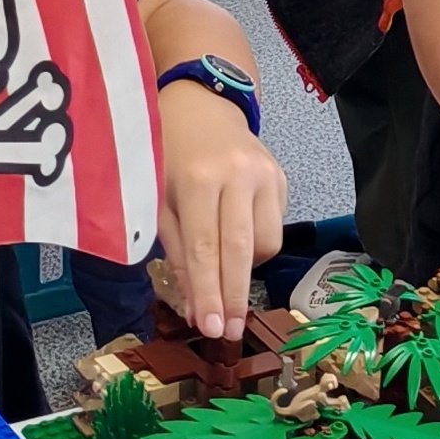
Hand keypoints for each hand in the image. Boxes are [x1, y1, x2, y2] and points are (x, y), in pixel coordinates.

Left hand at [154, 75, 286, 340]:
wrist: (202, 105)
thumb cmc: (168, 154)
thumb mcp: (157, 198)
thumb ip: (174, 249)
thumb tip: (192, 305)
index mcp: (197, 177)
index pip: (204, 246)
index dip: (207, 291)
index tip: (208, 327)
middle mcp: (237, 174)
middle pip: (240, 249)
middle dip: (233, 296)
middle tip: (227, 333)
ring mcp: (265, 174)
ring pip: (265, 243)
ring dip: (244, 271)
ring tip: (223, 277)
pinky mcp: (282, 177)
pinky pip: (275, 228)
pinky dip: (256, 248)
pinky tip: (237, 243)